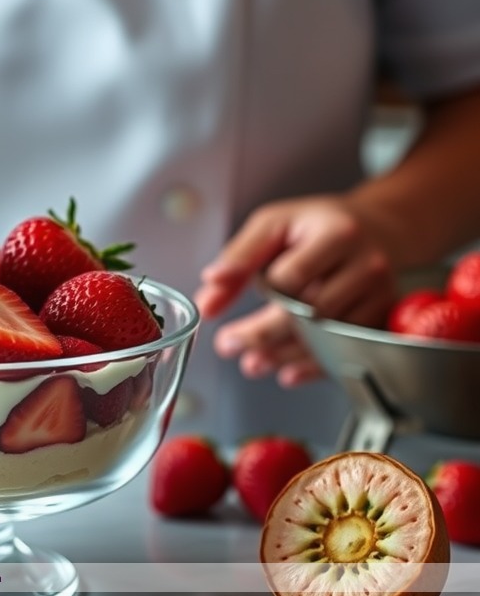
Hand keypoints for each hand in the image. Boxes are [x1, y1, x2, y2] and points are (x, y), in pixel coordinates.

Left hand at [193, 195, 398, 387]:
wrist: (377, 228)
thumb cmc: (317, 224)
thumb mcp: (274, 223)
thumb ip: (239, 255)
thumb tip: (210, 288)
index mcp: (337, 233)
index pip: (292, 275)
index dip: (259, 295)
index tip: (220, 312)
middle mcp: (366, 264)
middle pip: (310, 311)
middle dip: (263, 335)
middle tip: (228, 346)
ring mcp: (380, 294)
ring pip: (327, 337)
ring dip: (285, 356)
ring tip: (251, 363)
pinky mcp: (384, 318)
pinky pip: (347, 350)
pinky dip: (314, 365)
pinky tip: (288, 372)